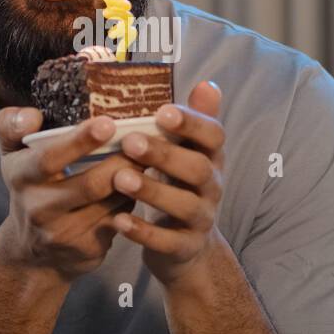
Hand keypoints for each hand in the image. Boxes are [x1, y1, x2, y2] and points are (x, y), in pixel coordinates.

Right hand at [0, 107, 143, 282]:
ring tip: (150, 157)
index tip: (107, 123)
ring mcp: (64, 232)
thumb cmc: (30, 188)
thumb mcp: (12, 156)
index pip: (48, 158)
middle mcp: (38, 208)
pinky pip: (120, 219)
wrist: (32, 253)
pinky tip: (144, 185)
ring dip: (134, 180)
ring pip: (111, 203)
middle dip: (122, 162)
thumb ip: (11, 126)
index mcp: (21, 177)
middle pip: (90, 185)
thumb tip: (31, 115)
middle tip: (144, 141)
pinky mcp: (87, 249)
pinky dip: (133, 200)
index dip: (78, 141)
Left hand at [109, 81, 224, 286]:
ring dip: (152, 191)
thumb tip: (207, 83)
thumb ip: (193, 122)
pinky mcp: (185, 248)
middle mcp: (212, 188)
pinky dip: (144, 232)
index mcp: (210, 159)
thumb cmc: (178, 187)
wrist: (187, 249)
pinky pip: (168, 241)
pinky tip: (119, 221)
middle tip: (129, 141)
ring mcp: (201, 220)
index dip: (192, 123)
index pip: (214, 137)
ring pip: (184, 205)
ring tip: (119, 178)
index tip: (162, 111)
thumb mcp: (188, 154)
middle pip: (198, 170)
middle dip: (165, 154)